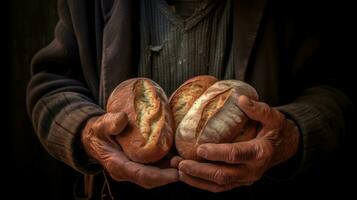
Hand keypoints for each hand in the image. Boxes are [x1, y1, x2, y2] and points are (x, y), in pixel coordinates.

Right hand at [81, 112, 177, 188]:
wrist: (92, 137)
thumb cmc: (97, 130)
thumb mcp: (101, 124)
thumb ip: (110, 122)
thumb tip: (122, 118)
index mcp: (117, 164)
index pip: (140, 175)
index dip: (159, 176)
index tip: (175, 174)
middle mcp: (126, 171)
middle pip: (150, 180)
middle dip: (169, 176)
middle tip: (186, 166)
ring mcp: (131, 170)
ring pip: (153, 177)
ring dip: (169, 172)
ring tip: (185, 161)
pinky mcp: (137, 165)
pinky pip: (153, 169)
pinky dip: (165, 166)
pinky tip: (177, 156)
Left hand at [171, 95, 299, 191]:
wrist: (283, 148)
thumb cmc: (275, 130)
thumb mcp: (273, 117)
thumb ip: (258, 109)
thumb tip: (241, 99)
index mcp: (261, 152)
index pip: (237, 154)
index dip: (218, 153)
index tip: (200, 148)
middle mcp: (253, 170)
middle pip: (224, 175)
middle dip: (200, 171)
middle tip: (180, 163)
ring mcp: (245, 179)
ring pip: (219, 185)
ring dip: (196, 179)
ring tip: (177, 170)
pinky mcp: (238, 182)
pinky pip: (218, 187)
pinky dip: (201, 183)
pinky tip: (186, 176)